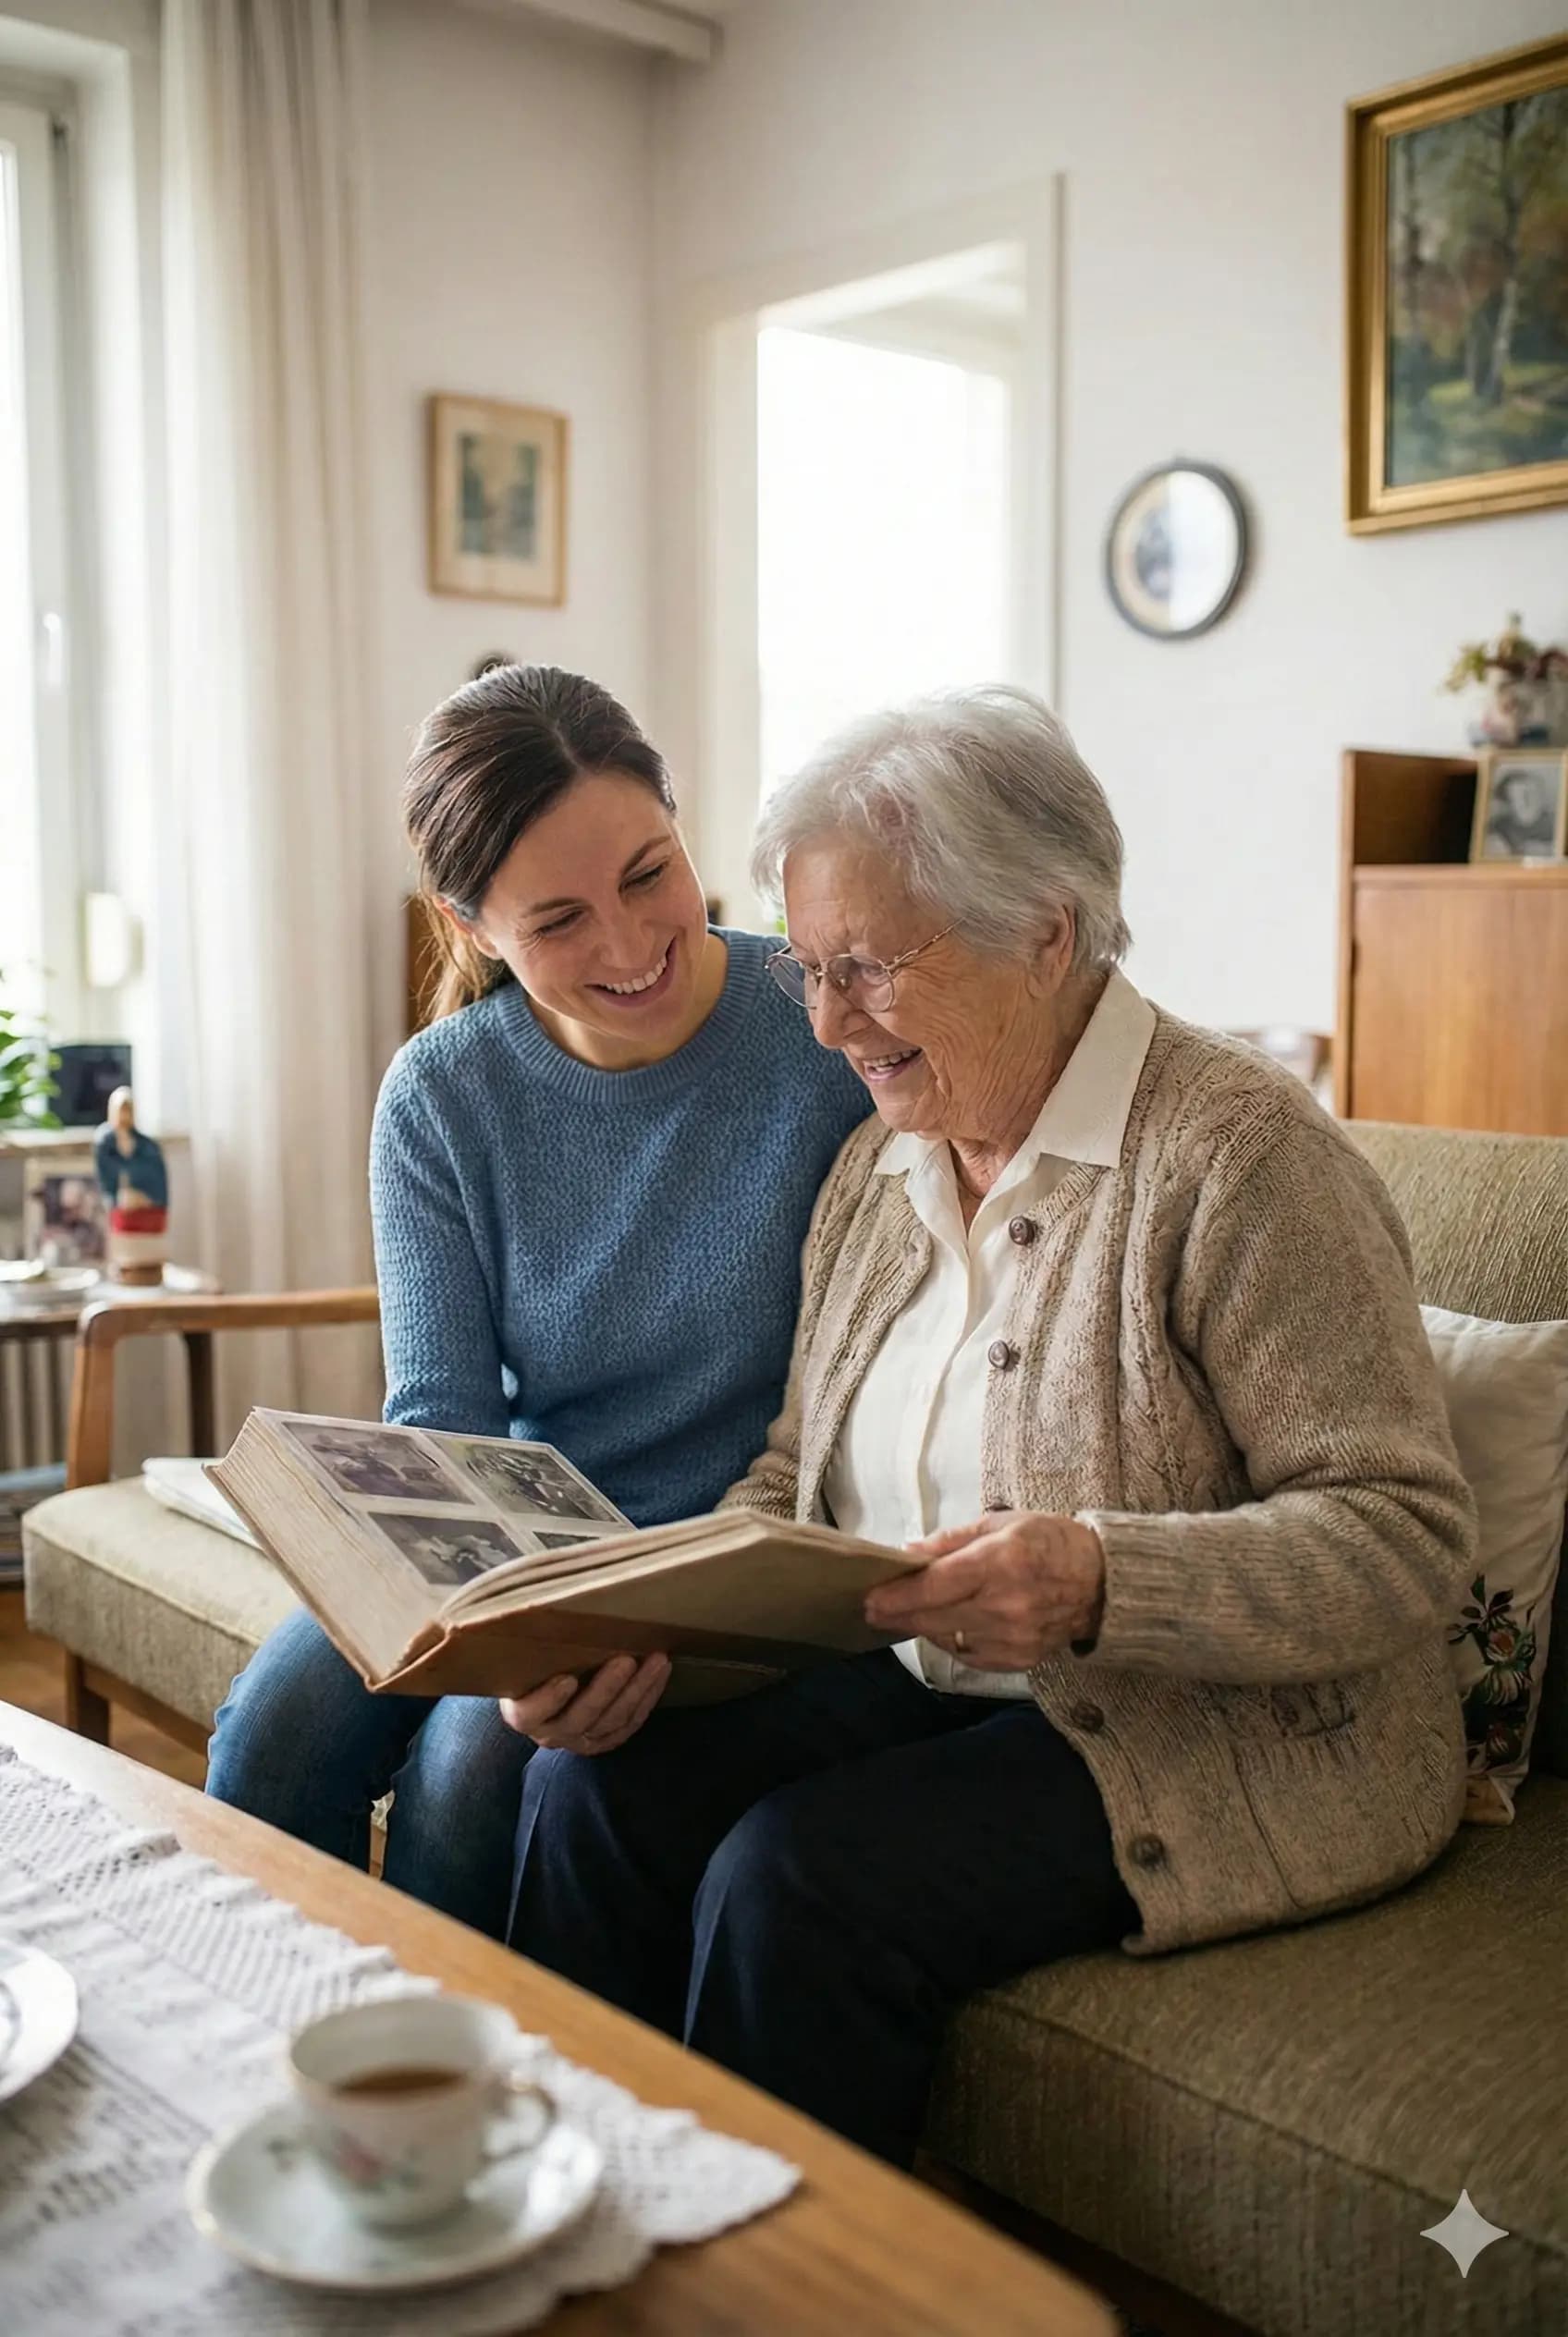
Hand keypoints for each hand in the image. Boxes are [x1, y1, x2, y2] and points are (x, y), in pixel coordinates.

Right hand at [500, 1652, 669, 1752]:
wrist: (542, 1691)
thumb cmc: (533, 1665)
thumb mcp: (524, 1658)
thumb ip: (535, 1641)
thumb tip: (549, 1600)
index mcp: (523, 1713)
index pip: (530, 1713)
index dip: (548, 1700)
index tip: (567, 1678)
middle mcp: (551, 1733)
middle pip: (580, 1717)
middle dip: (606, 1689)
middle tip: (626, 1661)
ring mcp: (579, 1740)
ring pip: (612, 1721)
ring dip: (637, 1690)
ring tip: (657, 1660)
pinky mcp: (605, 1740)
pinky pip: (630, 1723)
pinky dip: (648, 1697)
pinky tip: (661, 1672)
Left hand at [862, 1511, 1104, 1671]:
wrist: (1101, 1582)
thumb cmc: (1048, 1542)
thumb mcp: (1000, 1523)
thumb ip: (952, 1541)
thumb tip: (908, 1552)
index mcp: (1000, 1563)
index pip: (935, 1586)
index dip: (898, 1596)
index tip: (870, 1599)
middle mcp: (1006, 1605)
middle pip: (934, 1618)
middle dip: (899, 1615)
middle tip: (873, 1610)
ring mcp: (1014, 1638)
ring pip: (948, 1639)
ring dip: (924, 1627)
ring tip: (908, 1614)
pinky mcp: (1020, 1660)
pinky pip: (969, 1655)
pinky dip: (952, 1640)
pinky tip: (947, 1625)